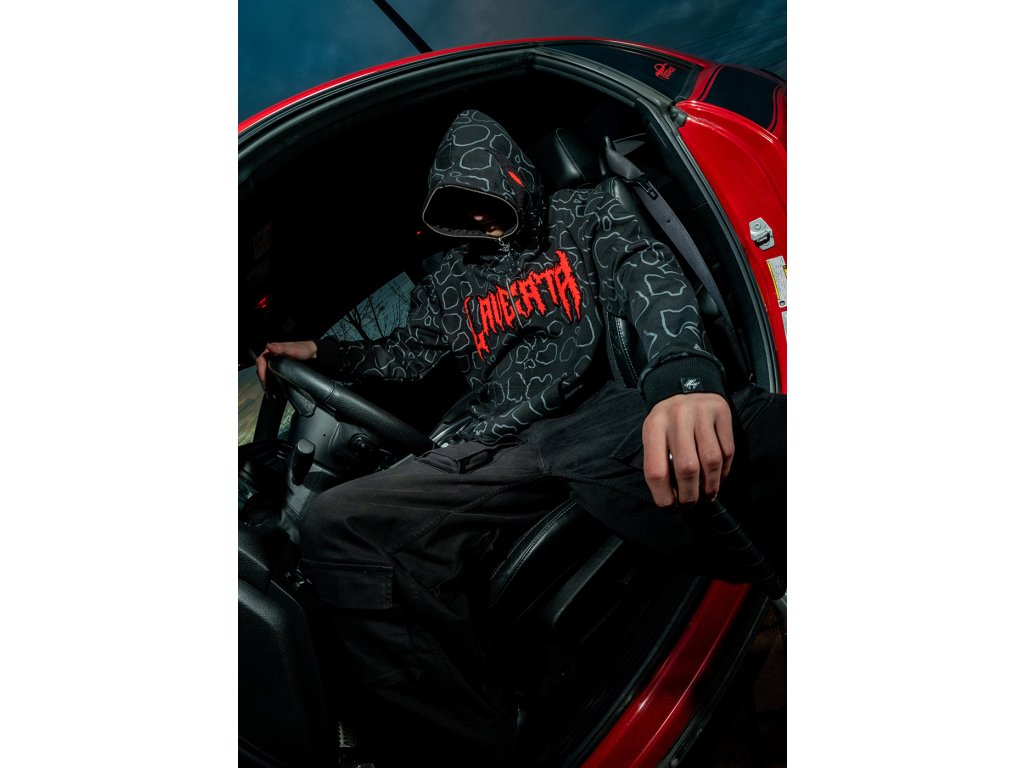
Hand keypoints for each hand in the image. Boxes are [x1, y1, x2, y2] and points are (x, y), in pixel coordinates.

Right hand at [255, 340, 317, 385]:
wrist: (312, 353)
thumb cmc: (302, 349)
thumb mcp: (292, 349)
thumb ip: (280, 348)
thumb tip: (268, 346)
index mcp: (271, 350)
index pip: (261, 360)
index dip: (261, 371)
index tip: (264, 380)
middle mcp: (271, 356)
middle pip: (262, 367)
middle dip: (263, 378)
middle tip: (267, 388)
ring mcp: (275, 362)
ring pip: (266, 371)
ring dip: (266, 380)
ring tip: (269, 390)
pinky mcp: (279, 367)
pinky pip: (272, 374)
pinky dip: (271, 380)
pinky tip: (273, 387)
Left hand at [642, 392, 734, 506]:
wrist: (687, 384)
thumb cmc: (668, 421)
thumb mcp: (654, 435)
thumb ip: (659, 462)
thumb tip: (670, 498)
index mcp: (654, 426)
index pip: (656, 470)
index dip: (663, 495)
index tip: (670, 506)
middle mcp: (677, 417)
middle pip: (687, 468)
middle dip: (690, 494)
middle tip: (691, 504)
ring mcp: (701, 413)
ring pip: (711, 461)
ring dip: (710, 485)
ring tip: (707, 494)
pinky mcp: (721, 413)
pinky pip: (727, 451)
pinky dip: (724, 470)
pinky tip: (718, 476)